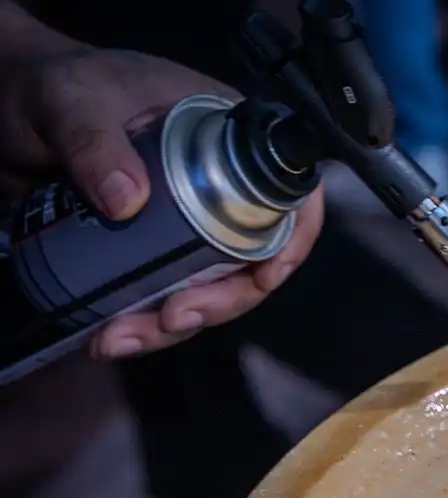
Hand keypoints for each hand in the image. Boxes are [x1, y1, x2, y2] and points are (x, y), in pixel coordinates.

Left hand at [0, 47, 324, 357]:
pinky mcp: (149, 254)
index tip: (263, 276)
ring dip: (173, 326)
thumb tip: (127, 199)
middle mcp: (218, 186)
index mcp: (226, 138)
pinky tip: (108, 336)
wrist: (4, 106)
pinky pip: (165, 297)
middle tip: (174, 318)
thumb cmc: (49, 83)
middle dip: (220, 302)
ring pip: (208, 290)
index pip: (289, 193)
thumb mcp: (70, 100)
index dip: (292, 240)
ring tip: (121, 338)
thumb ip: (94, 140)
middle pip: (252, 259)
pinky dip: (142, 325)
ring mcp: (186, 224)